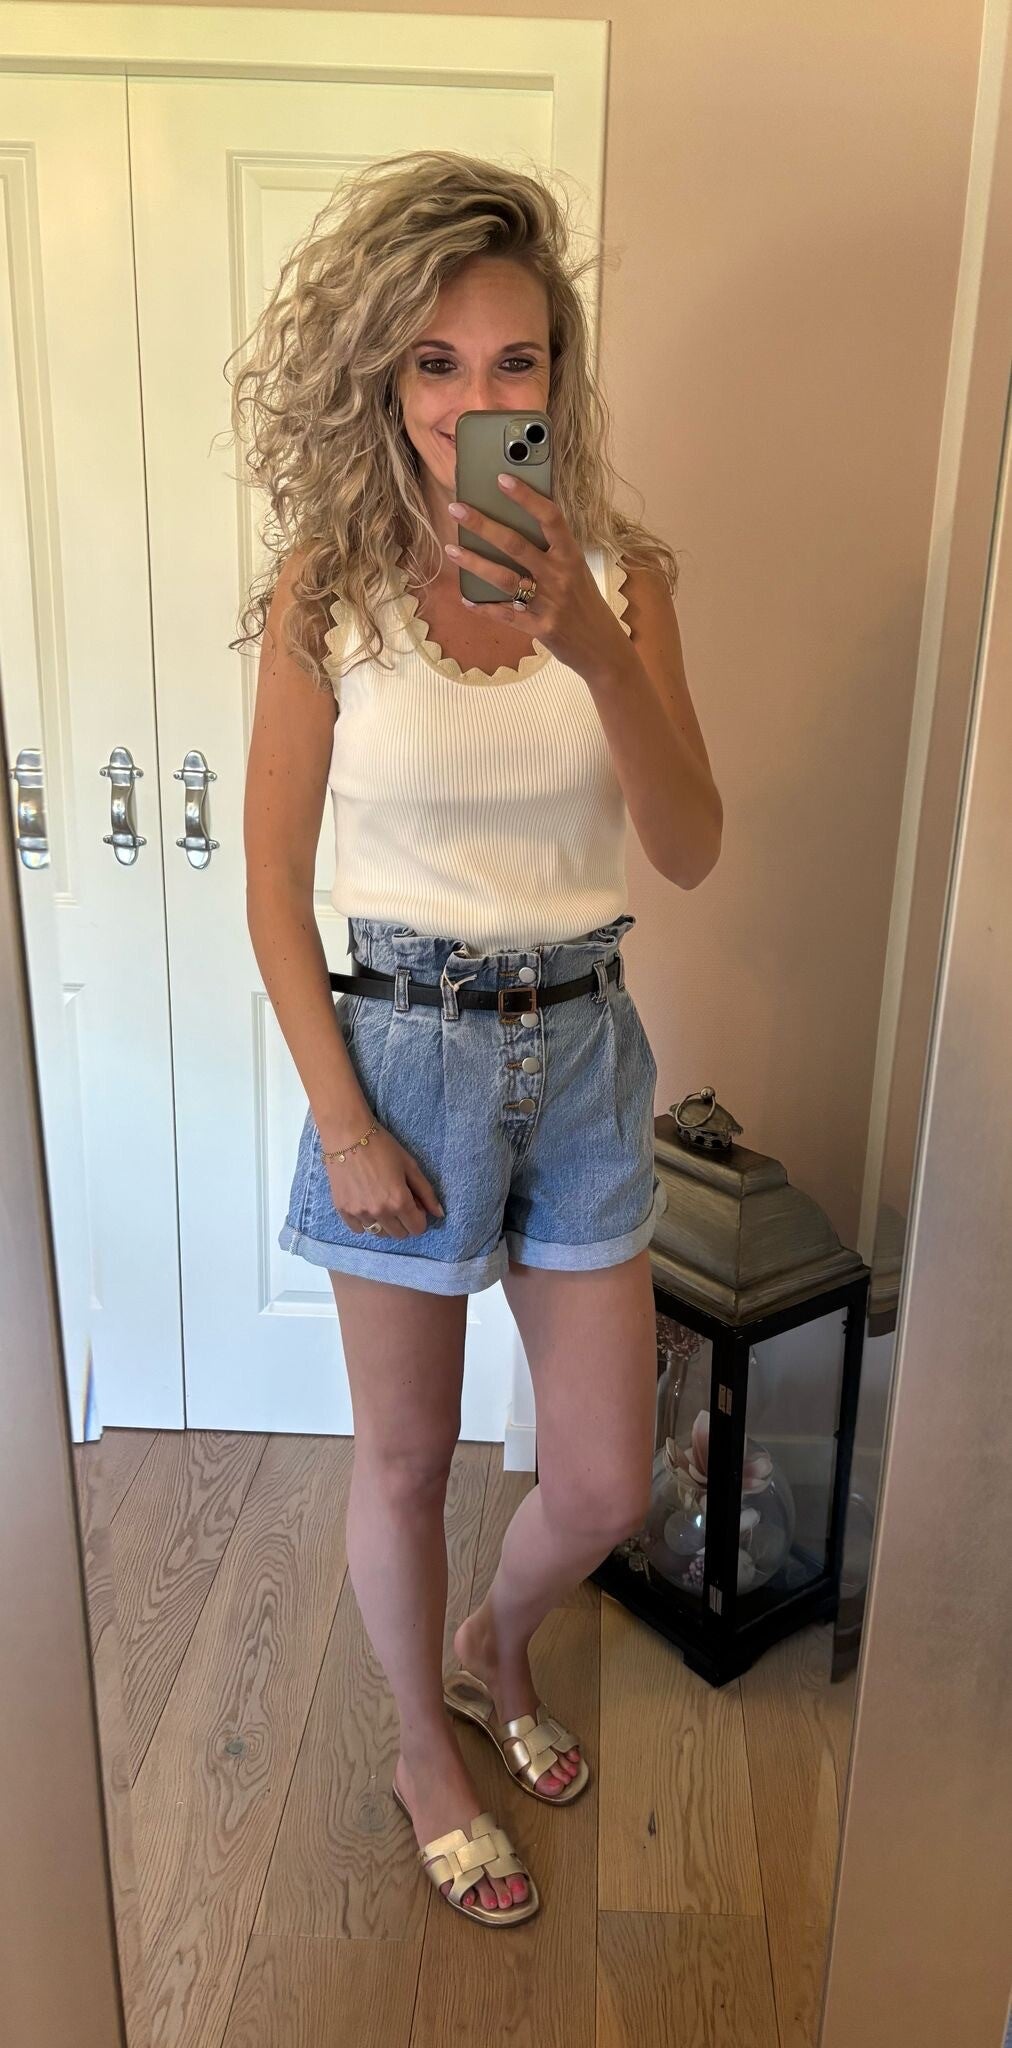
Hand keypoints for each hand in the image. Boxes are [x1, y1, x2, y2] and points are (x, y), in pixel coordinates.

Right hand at [323, 1124, 443, 1238]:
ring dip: (385, 1223)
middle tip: (397, 1200)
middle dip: (404, 1221)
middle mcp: (379, 1212)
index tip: (414, 1203)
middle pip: (399, 1234)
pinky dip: (365, 1222)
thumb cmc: (383, 1147)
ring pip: (379, 1233)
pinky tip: (365, 1204)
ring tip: (381, 1202)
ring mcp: (359, 1213)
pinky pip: (359, 1229)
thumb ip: (427, 1193)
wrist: (347, 1135)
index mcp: (399, 1201)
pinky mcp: (343, 1210)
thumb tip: (439, 1214)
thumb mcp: (410, 1166)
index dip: (419, 1217)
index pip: (417, 1229)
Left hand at [445, 475, 629, 683]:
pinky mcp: (541, 627)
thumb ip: (552, 549)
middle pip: (516, 545)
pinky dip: (484, 608)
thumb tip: (515, 522)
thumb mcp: (576, 570)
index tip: (501, 479)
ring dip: (474, 563)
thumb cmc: (584, 602)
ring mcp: (550, 602)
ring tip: (451, 549)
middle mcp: (560, 575)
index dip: (526, 497)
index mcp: (571, 555)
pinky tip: (466, 599)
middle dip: (482, 525)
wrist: (603, 647)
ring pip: (505, 578)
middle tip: (456, 509)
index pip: (550, 518)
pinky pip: (506, 615)